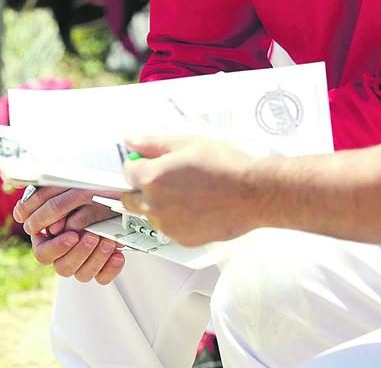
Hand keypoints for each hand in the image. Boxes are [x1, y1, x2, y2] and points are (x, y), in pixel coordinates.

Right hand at [14, 186, 125, 283]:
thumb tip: (31, 216)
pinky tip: (118, 255)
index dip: (56, 248)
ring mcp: (83, 261)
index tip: (72, 236)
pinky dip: (110, 269)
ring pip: (82, 275)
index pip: (43, 254)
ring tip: (108, 241)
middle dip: (79, 253)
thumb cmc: (88, 192)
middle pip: (62, 268)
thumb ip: (53, 203)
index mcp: (50, 239)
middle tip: (93, 236)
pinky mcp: (101, 266)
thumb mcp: (72, 192)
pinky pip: (102, 278)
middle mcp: (65, 254)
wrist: (115, 196)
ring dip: (96, 259)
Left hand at [121, 135, 259, 245]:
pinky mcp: (182, 240)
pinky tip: (198, 206)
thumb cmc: (225, 165)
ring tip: (190, 191)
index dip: (139, 164)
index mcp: (153, 178)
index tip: (151, 162)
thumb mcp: (189, 142)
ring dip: (160, 204)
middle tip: (167, 178)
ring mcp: (168, 226)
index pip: (127, 172)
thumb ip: (153, 143)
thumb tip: (131, 141)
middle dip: (142, 188)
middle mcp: (155, 206)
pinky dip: (177, 218)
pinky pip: (170, 228)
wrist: (253, 193)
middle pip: (131, 199)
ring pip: (151, 215)